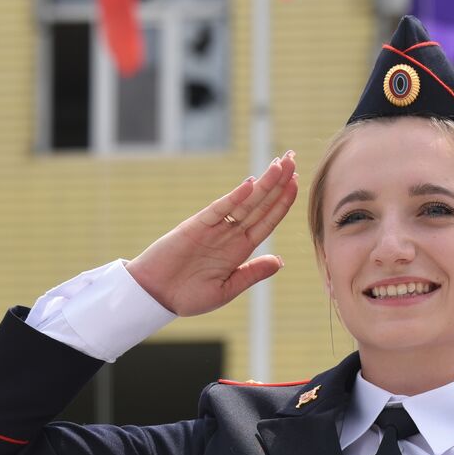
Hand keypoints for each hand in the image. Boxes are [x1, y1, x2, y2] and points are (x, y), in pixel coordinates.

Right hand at [125, 150, 298, 315]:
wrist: (156, 296)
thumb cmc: (189, 296)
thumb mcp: (227, 289)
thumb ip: (251, 274)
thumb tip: (279, 261)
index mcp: (240, 249)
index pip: (267, 220)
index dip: (282, 202)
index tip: (297, 182)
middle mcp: (230, 234)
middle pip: (260, 204)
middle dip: (278, 182)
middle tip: (292, 158)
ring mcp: (214, 228)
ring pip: (244, 202)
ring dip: (264, 183)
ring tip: (280, 164)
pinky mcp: (195, 226)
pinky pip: (219, 210)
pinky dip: (234, 198)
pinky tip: (250, 185)